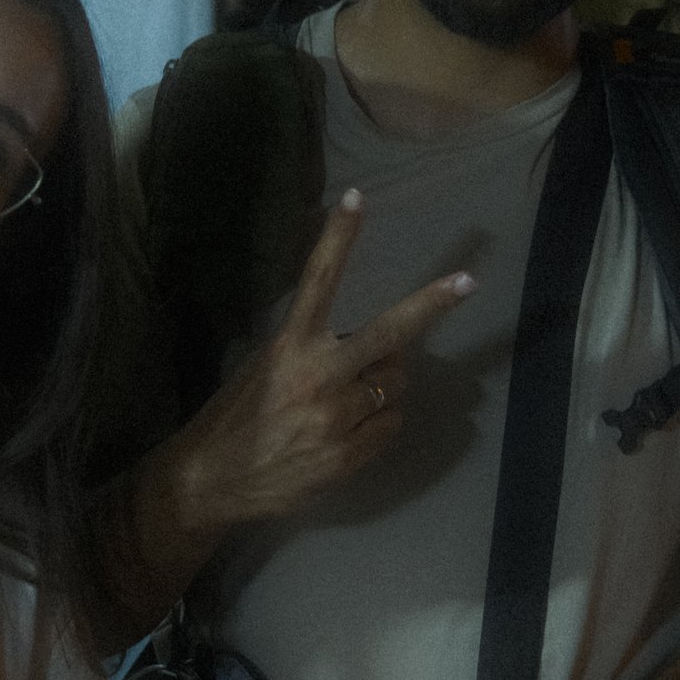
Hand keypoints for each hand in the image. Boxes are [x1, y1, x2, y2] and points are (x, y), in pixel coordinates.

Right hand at [159, 191, 473, 532]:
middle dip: (431, 304)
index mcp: (289, 346)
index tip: (357, 197)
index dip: (338, 237)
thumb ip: (315, 349)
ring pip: (395, 384)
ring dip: (384, 385)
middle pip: (388, 333)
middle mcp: (317, 376)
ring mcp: (336, 419)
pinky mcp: (347, 457)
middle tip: (468, 281)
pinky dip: (377, 424)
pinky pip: (389, 426)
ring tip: (348, 400)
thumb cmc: (238, 416)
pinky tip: (344, 433)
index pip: (318, 280)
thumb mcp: (266, 367)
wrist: (211, 482)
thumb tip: (376, 346)